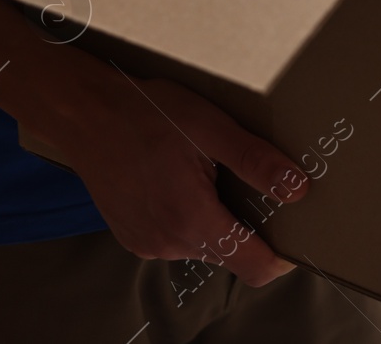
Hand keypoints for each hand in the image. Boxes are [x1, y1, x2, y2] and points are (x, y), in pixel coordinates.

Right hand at [43, 71, 307, 285]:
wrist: (84, 114)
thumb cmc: (146, 114)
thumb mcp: (211, 128)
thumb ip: (255, 161)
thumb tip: (297, 188)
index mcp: (191, 219)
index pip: (253, 266)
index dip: (281, 257)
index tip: (295, 237)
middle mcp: (168, 242)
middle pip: (231, 255)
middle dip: (251, 229)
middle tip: (256, 186)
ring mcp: (147, 243)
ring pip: (204, 246)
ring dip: (219, 220)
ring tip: (215, 176)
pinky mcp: (134, 236)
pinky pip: (178, 238)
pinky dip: (192, 218)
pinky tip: (187, 182)